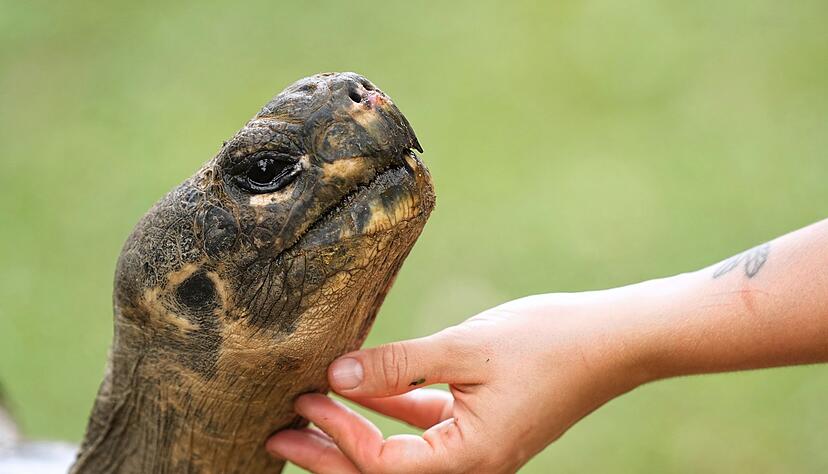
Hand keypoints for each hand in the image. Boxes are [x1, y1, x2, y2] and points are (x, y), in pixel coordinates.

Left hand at [266, 291, 650, 472]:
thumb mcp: (466, 348)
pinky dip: (389, 410)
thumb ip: (399, 363)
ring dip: (353, 431)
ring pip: (398, 452)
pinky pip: (422, 427)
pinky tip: (360, 386)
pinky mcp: (479, 426)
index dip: (338, 434)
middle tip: (274, 438)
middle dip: (327, 455)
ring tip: (306, 414)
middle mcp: (471, 465)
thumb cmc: (549, 342)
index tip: (306, 398)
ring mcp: (475, 448)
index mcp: (470, 458)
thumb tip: (336, 371)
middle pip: (382, 473)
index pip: (383, 464)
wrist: (612, 341)